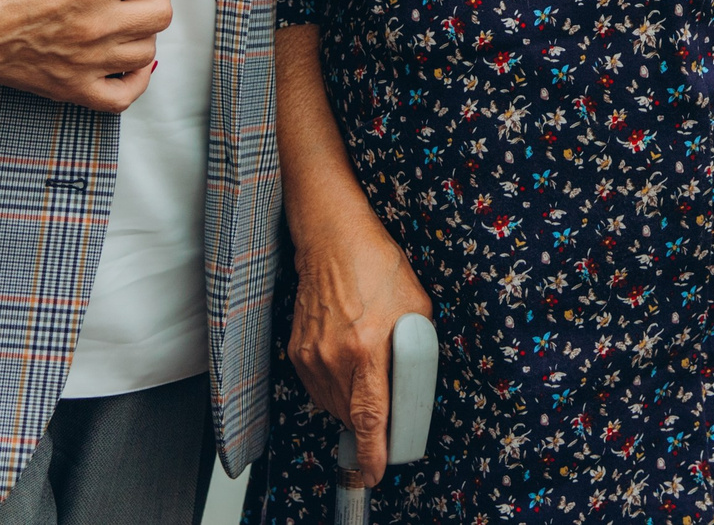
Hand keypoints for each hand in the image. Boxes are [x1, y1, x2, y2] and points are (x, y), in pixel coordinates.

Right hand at [287, 217, 433, 488]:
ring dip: (351, 406)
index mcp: (367, 350)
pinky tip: (348, 365)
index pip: (369, 418)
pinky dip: (334, 388)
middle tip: (388, 412)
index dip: (373, 452)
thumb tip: (414, 378)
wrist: (331, 240)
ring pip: (332, 405)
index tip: (375, 472)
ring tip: (368, 377)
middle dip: (370, 425)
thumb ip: (416, 347)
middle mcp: (334, 359)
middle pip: (350, 417)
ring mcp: (311, 356)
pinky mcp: (297, 351)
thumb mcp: (416, 306)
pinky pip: (317, 388)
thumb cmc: (376, 265)